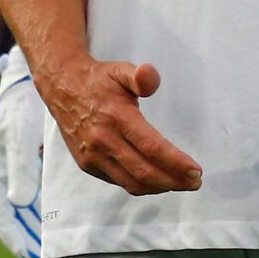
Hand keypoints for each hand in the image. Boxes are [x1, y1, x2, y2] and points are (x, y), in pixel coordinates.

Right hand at [0, 47, 46, 257]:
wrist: (26, 78)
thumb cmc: (20, 105)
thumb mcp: (19, 133)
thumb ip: (20, 166)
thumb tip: (20, 201)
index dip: (11, 232)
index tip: (25, 253)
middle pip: (7, 210)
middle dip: (21, 233)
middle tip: (37, 256)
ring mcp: (8, 164)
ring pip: (18, 201)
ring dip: (30, 221)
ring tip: (45, 244)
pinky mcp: (22, 157)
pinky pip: (29, 187)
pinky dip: (38, 203)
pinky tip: (51, 213)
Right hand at [37, 56, 203, 195]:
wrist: (62, 88)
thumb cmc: (98, 80)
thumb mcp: (120, 70)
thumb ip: (141, 76)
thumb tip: (150, 76)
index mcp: (116, 117)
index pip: (152, 147)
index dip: (176, 162)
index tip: (196, 170)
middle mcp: (103, 141)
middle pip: (144, 172)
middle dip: (174, 181)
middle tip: (195, 182)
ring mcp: (93, 157)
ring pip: (131, 183)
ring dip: (159, 187)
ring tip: (180, 184)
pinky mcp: (87, 165)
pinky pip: (118, 181)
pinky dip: (140, 185)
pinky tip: (156, 180)